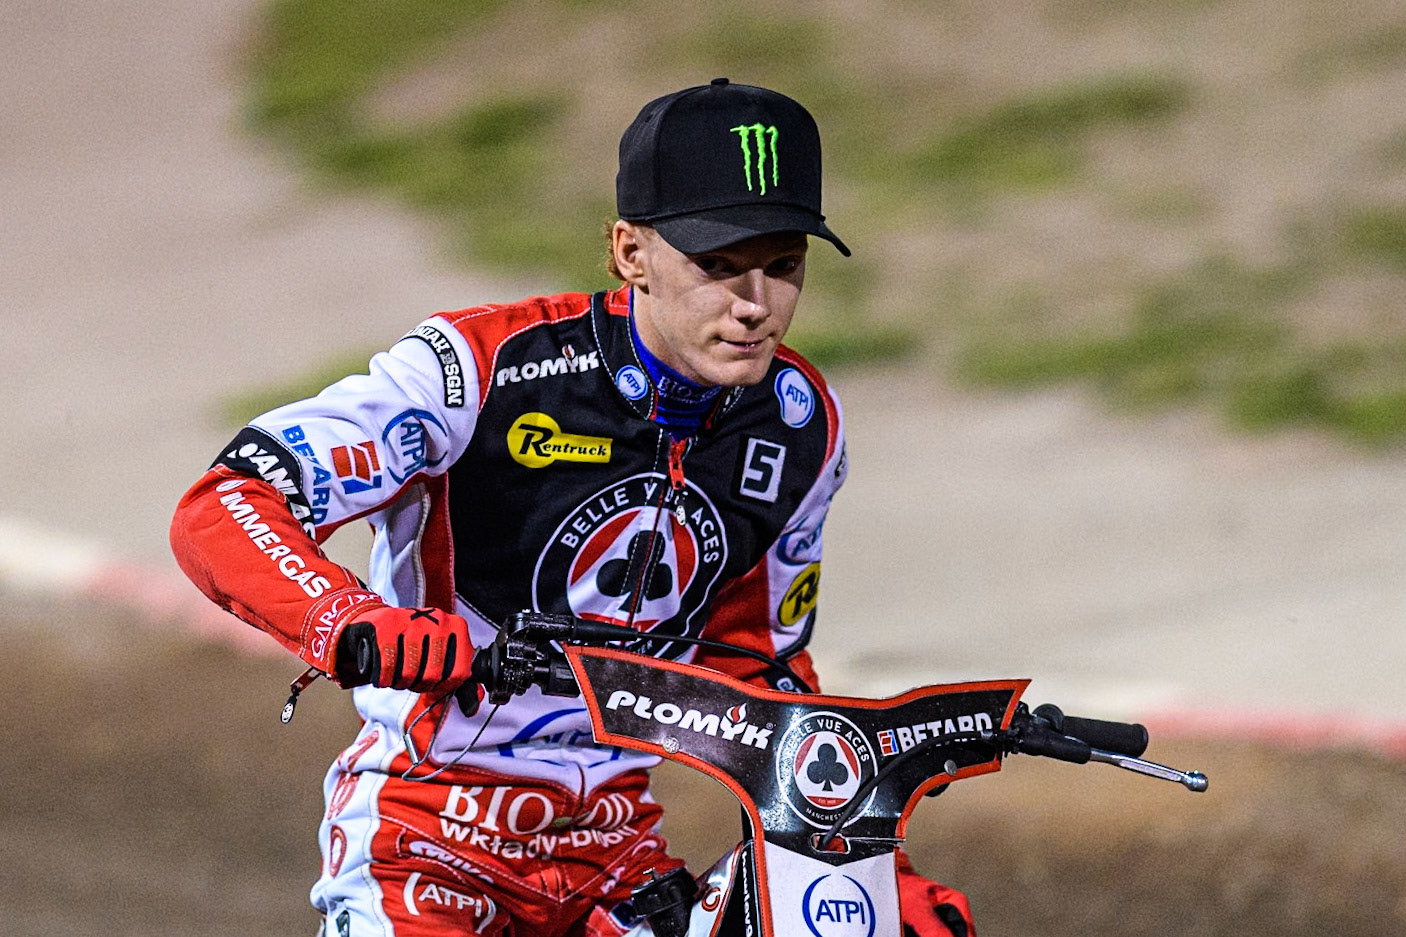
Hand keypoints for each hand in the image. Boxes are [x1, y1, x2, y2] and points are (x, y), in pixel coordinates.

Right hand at [334, 606, 473, 695]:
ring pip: (410, 672)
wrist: (376, 624)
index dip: (444, 686)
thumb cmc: (412, 644)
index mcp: (456, 626)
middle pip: (433, 675)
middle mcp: (437, 619)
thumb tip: (473, 708)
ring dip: (400, 682)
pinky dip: (383, 678)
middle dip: (419, 685)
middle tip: (411, 679)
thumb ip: (458, 678)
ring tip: (397, 673)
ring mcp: (411, 620)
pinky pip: (388, 667)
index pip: (459, 672)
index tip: (434, 685)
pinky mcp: (386, 626)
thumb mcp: (440, 656)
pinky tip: (383, 672)